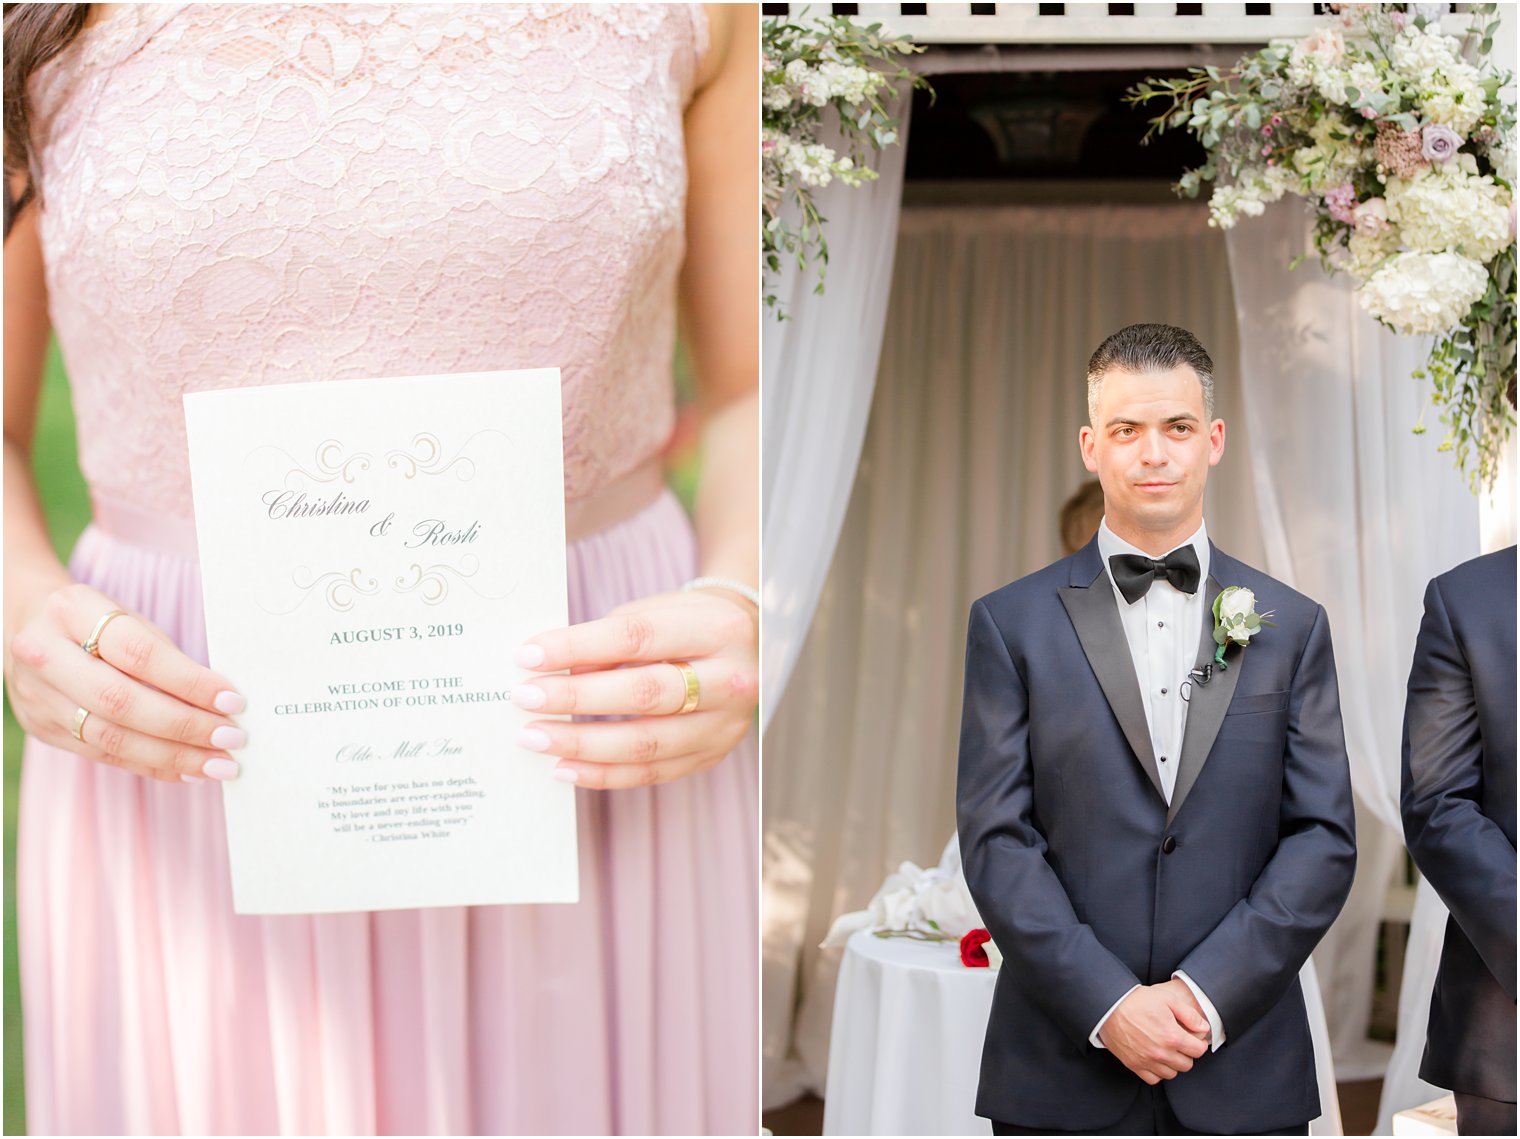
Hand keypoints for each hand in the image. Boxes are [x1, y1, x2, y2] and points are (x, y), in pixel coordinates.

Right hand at [4, 582, 246, 783]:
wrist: (28, 625)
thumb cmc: (96, 621)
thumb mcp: (127, 618)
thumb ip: (165, 655)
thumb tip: (220, 701)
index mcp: (72, 610)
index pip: (139, 653)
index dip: (189, 681)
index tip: (232, 700)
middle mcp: (45, 654)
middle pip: (121, 701)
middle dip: (184, 725)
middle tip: (231, 737)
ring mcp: (38, 695)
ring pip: (112, 736)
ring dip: (173, 755)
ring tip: (218, 763)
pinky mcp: (42, 728)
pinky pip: (105, 754)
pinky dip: (152, 765)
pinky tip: (188, 771)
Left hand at [511, 587, 757, 789]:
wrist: (748, 648)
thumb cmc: (688, 625)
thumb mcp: (656, 613)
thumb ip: (611, 640)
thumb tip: (554, 672)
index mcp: (718, 630)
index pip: (637, 638)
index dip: (578, 647)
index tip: (529, 655)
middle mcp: (732, 680)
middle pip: (645, 694)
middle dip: (576, 698)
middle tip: (525, 698)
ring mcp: (725, 725)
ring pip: (647, 744)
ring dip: (582, 744)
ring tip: (536, 738)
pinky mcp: (712, 755)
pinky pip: (651, 774)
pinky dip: (604, 775)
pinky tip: (565, 768)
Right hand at [1098, 981, 1209, 1084]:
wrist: (1109, 1006)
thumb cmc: (1136, 1001)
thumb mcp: (1167, 999)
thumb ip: (1189, 1015)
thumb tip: (1204, 1028)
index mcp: (1172, 1036)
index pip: (1198, 1051)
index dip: (1199, 1043)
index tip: (1194, 1039)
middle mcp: (1161, 1052)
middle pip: (1187, 1064)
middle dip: (1187, 1054)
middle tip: (1180, 1043)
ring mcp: (1147, 1060)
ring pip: (1171, 1073)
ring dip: (1172, 1064)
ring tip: (1167, 1050)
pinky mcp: (1134, 1065)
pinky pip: (1153, 1079)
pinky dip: (1157, 1072)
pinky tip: (1155, 1059)